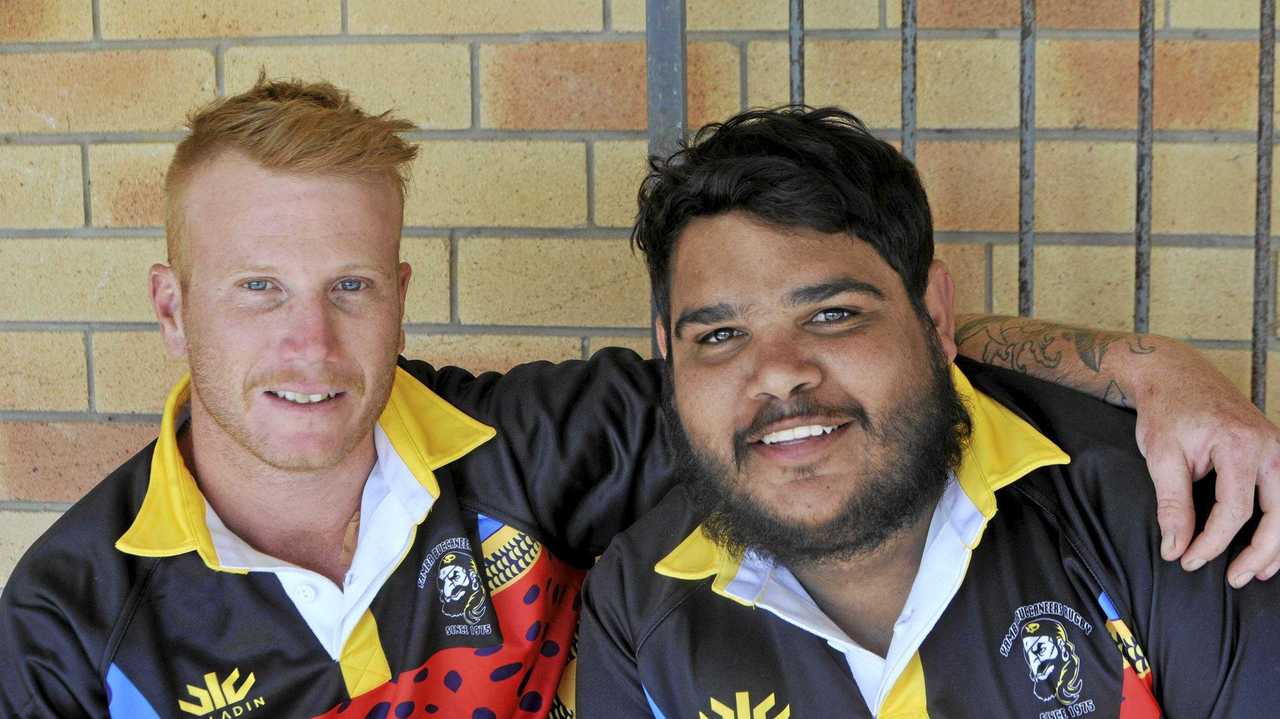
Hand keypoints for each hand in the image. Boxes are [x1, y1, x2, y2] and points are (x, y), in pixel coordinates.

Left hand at [1133, 345, 1279, 587]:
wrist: (1175, 375)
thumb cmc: (1166, 412)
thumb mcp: (1161, 456)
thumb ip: (1173, 504)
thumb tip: (1175, 548)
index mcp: (1239, 445)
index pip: (1235, 510)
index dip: (1212, 542)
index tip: (1187, 560)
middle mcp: (1269, 445)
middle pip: (1279, 513)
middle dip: (1259, 553)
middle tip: (1233, 578)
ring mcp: (1278, 446)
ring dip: (1279, 544)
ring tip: (1257, 572)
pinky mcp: (1277, 450)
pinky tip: (1271, 546)